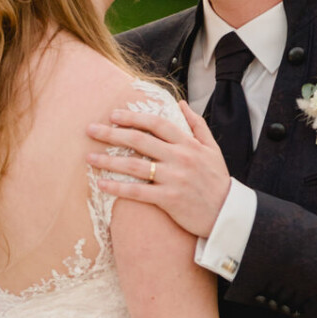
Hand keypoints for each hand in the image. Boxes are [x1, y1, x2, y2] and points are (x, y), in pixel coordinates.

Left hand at [87, 101, 231, 238]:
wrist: (227, 214)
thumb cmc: (217, 181)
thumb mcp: (212, 149)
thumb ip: (197, 125)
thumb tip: (181, 103)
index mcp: (188, 144)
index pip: (156, 123)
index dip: (133, 118)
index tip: (113, 115)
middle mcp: (180, 158)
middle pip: (139, 141)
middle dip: (112, 134)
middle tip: (91, 130)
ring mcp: (174, 179)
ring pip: (135, 166)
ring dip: (109, 161)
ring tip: (89, 157)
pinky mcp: (170, 200)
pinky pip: (138, 192)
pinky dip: (118, 188)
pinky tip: (101, 184)